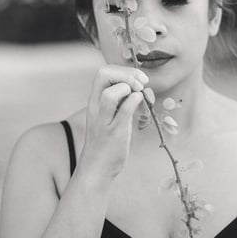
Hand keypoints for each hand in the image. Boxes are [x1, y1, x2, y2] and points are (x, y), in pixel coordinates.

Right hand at [78, 65, 148, 182]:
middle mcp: (96, 107)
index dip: (123, 70)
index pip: (103, 71)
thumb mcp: (110, 113)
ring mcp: (104, 120)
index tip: (139, 79)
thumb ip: (120, 99)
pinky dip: (134, 102)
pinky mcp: (114, 133)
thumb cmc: (107, 140)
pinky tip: (140, 103)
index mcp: (95, 100)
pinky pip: (123, 112)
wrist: (97, 168)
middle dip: (126, 73)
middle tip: (141, 84)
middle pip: (103, 74)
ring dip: (128, 87)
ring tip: (138, 95)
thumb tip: (138, 85)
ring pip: (109, 94)